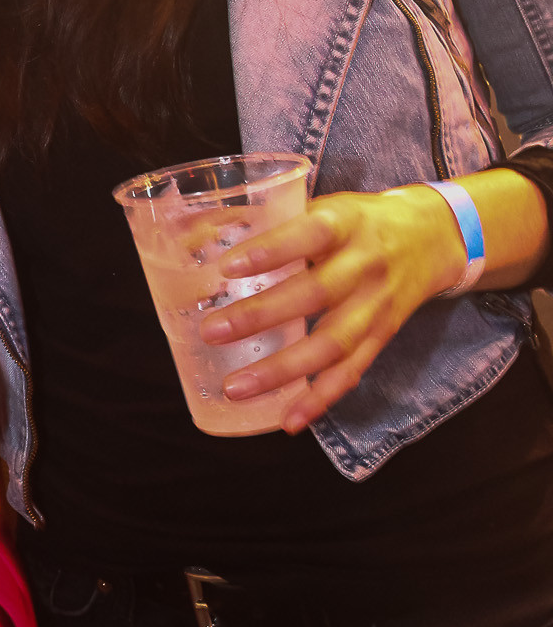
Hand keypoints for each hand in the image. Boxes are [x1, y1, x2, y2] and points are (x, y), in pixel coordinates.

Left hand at [196, 185, 466, 432]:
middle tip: (213, 332)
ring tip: (235, 387)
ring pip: (331, 345)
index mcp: (347, 223)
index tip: (227, 267)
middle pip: (315, 295)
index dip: (271, 251)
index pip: (310, 235)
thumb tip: (191, 231)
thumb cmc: (359, 221)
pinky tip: (288, 420)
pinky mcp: (382, 336)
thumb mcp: (327, 206)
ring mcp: (376, 306)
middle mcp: (365, 265)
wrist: (434, 237)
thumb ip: (273, 221)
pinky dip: (319, 399)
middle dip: (261, 316)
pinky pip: (351, 373)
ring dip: (281, 371)